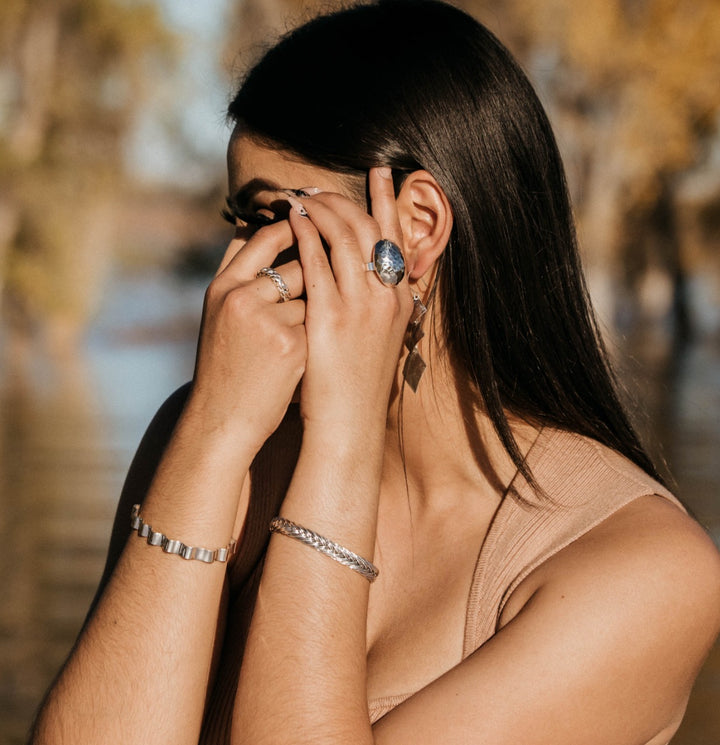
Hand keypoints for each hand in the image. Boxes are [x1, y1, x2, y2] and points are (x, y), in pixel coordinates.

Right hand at [187, 220, 306, 451]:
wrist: (223, 419)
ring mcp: (266, 322)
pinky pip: (320, 325)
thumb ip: (245, 277)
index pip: (263, 238)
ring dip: (316, 312)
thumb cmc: (227, 365)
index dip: (293, 230)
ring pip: (314, 296)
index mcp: (223, 287)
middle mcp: (241, 298)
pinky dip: (318, 338)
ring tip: (299, 339)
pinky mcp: (290, 346)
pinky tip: (302, 360)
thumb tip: (272, 234)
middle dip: (314, 279)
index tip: (313, 232)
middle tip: (317, 296)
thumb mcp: (222, 316)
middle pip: (298, 264)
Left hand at [289, 168, 413, 434]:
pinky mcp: (332, 317)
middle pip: (372, 229)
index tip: (380, 173)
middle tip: (323, 185)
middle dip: (347, 199)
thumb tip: (371, 282)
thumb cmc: (357, 387)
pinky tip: (294, 220)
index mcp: (400, 302)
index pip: (397, 239)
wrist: (349, 426)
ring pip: (346, 238)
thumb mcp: (379, 342)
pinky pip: (318, 262)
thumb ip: (378, 307)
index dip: (388, 202)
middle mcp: (387, 298)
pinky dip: (307, 235)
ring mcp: (362, 306)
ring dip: (324, 210)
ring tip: (303, 196)